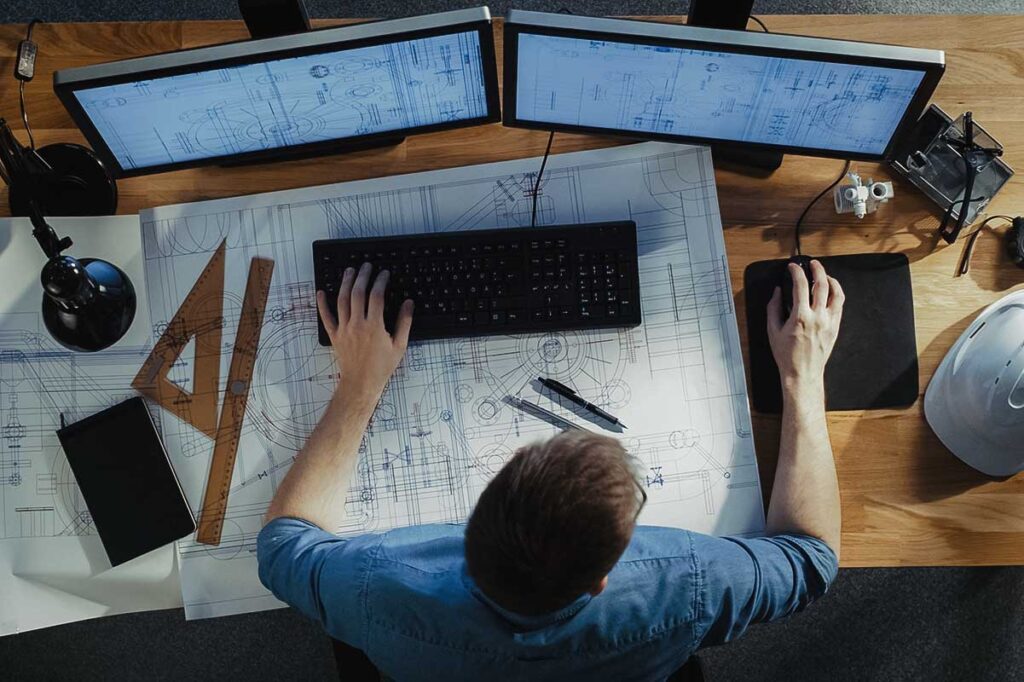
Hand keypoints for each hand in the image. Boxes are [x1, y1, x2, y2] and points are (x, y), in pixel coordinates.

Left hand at [316, 263, 413, 404]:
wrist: (361, 383)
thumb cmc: (382, 367)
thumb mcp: (399, 345)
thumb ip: (404, 322)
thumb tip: (408, 304)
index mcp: (375, 326)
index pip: (377, 296)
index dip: (380, 281)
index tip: (384, 274)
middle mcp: (357, 325)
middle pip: (358, 293)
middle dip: (363, 276)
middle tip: (366, 266)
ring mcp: (344, 329)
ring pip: (342, 300)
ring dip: (346, 283)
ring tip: (350, 271)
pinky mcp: (335, 335)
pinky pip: (326, 317)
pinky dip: (322, 304)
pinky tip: (321, 292)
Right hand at [767, 260, 843, 393]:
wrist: (802, 373)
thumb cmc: (787, 355)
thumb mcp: (773, 330)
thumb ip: (773, 308)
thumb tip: (777, 293)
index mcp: (800, 317)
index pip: (800, 285)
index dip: (796, 272)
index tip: (793, 268)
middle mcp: (817, 317)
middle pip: (822, 284)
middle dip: (817, 269)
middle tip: (812, 264)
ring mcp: (829, 322)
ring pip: (837, 293)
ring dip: (831, 280)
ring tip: (825, 275)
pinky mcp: (835, 327)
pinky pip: (840, 305)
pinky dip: (836, 294)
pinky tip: (830, 292)